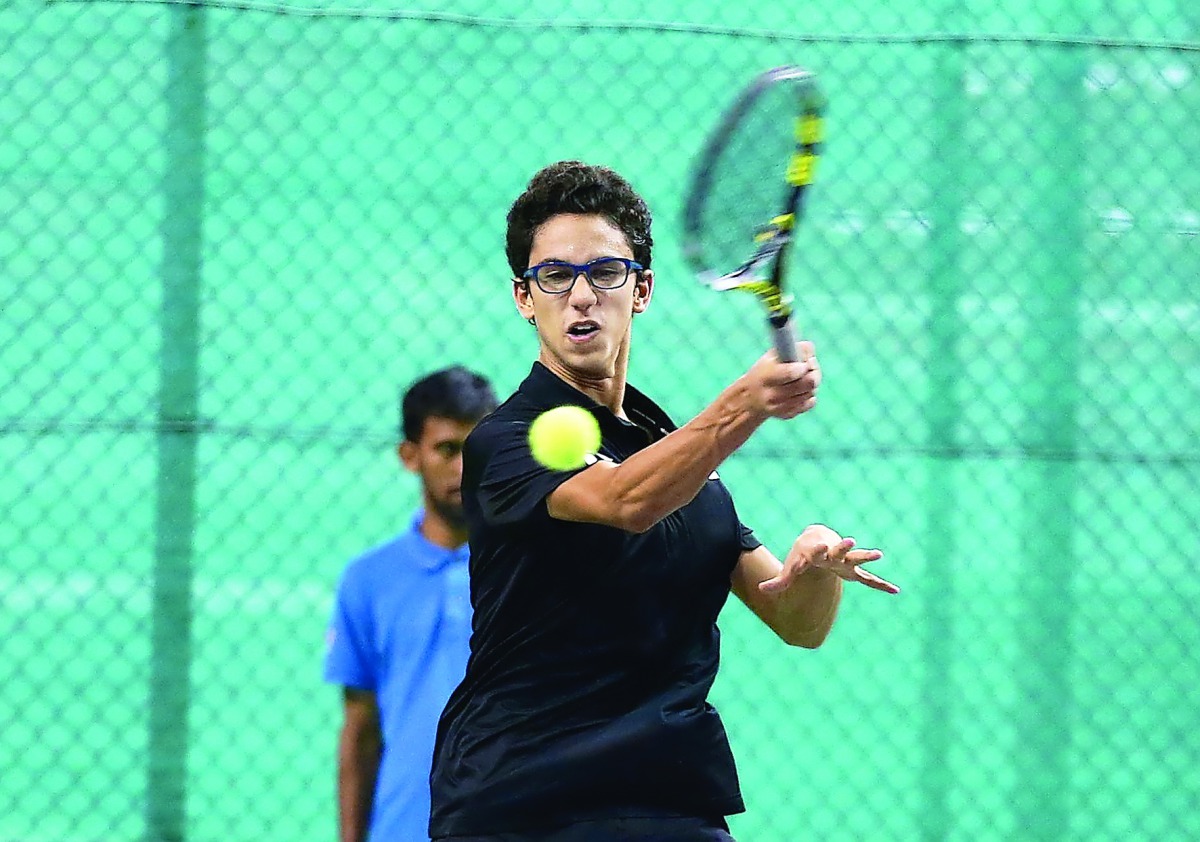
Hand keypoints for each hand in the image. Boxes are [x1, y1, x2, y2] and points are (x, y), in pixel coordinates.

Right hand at [741, 341, 820, 419]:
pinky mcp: (787, 415)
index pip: (792, 372)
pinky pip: (809, 403)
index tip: (805, 361)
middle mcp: (772, 395)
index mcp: (765, 377)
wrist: (748, 399)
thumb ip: (790, 349)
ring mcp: (780, 408)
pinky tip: (800, 390)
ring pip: (811, 392)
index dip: (804, 365)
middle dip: (814, 372)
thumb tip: (809, 349)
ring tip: (803, 377)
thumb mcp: (770, 357)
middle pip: (808, 383)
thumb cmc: (763, 372)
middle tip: (810, 366)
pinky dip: (809, 395)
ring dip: (812, 383)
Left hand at [759, 524, 898, 594]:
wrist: (818, 539)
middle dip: (842, 546)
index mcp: (815, 554)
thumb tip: (761, 590)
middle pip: (837, 550)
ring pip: (856, 557)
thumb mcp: (791, 567)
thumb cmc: (804, 555)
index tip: (817, 551)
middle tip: (849, 540)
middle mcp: (832, 555)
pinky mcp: (853, 569)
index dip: (813, 554)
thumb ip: (780, 581)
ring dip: (866, 556)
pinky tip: (895, 591)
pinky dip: (880, 585)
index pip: (813, 554)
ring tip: (878, 554)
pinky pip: (869, 579)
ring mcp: (845, 561)